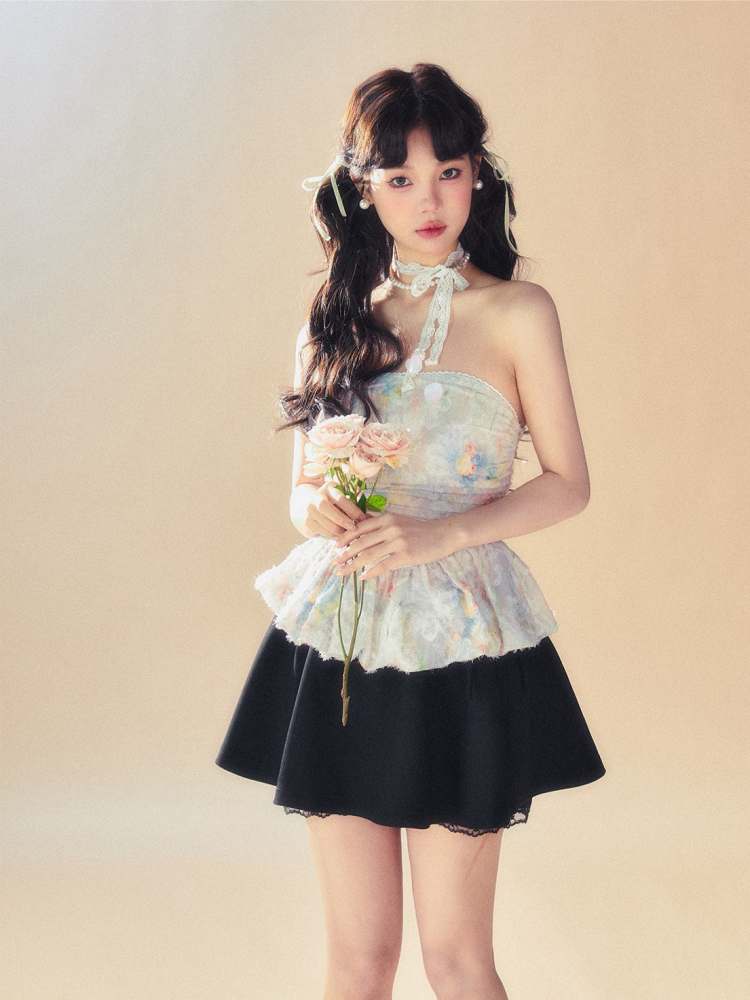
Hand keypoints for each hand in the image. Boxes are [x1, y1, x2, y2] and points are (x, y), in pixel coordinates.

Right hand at [300, 481, 366, 539]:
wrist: (308, 506)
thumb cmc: (334, 504)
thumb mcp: (343, 501)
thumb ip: (354, 507)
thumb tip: (371, 518)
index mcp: (329, 488)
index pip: (340, 498)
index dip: (353, 510)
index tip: (364, 519)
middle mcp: (316, 497)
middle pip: (325, 507)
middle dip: (341, 519)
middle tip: (354, 528)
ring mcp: (310, 510)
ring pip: (324, 522)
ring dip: (339, 531)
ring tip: (350, 535)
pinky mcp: (307, 523)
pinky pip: (322, 532)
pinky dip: (333, 536)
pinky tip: (340, 538)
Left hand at [332, 511, 456, 579]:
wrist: (444, 534)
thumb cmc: (421, 528)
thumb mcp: (399, 519)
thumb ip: (381, 522)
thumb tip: (361, 524)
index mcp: (386, 518)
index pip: (359, 528)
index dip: (345, 538)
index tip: (335, 546)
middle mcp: (389, 528)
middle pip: (360, 543)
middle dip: (345, 553)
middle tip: (334, 562)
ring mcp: (397, 542)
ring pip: (368, 555)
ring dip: (352, 565)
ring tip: (342, 571)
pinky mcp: (405, 556)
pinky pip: (383, 565)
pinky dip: (370, 572)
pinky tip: (362, 577)